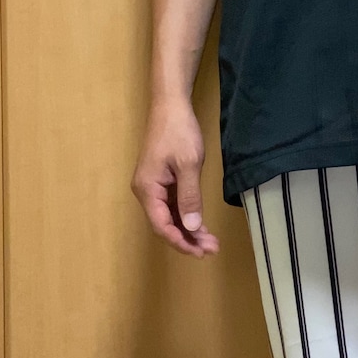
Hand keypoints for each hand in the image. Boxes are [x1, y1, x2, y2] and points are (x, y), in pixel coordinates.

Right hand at [131, 96, 219, 257]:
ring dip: (189, 229)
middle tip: (211, 249)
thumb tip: (191, 226)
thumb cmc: (178, 131)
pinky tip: (201, 225)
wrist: (171, 105)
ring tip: (210, 242)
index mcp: (147, 189)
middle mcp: (146, 191)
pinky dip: (187, 215)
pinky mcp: (162, 181)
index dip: (180, 241)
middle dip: (188, 239)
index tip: (199, 252)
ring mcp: (154, 186)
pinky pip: (173, 205)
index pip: (161, 225)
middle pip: (165, 224)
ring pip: (170, 216)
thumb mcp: (188, 164)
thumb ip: (189, 196)